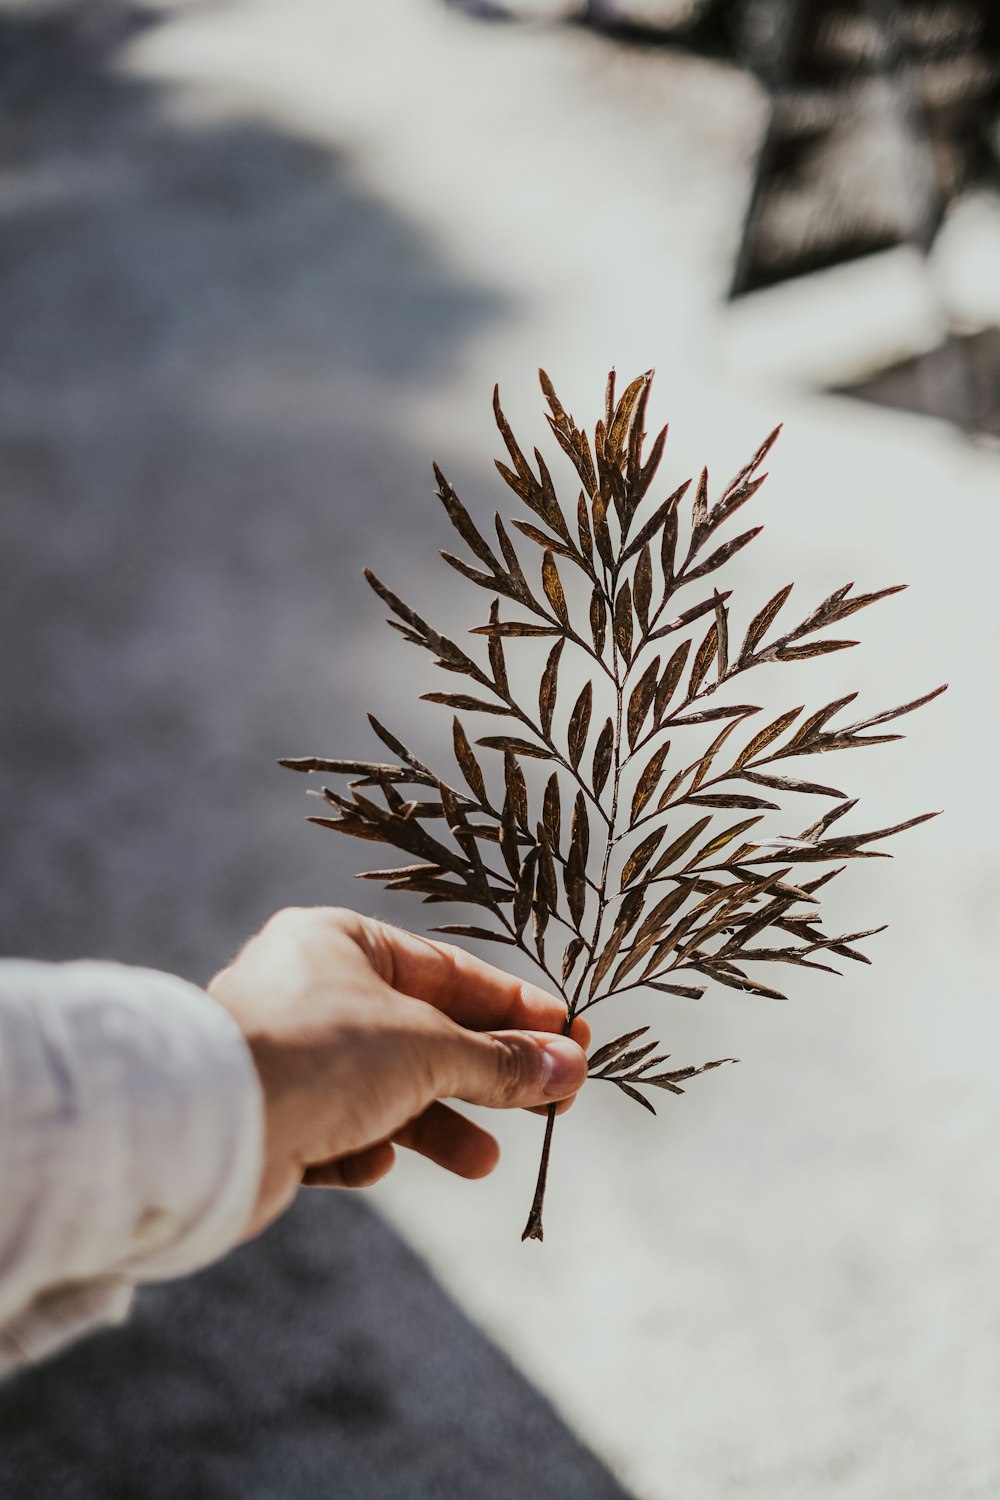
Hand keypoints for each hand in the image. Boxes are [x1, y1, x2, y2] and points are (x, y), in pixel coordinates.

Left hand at [208, 907, 589, 1237]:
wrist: (208, 1130)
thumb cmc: (319, 1054)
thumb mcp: (428, 1050)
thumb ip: (498, 1061)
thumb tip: (569, 1066)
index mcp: (339, 943)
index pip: (448, 972)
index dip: (515, 1009)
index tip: (572, 1040)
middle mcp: (310, 991)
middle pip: (422, 1033)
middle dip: (485, 1073)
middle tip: (553, 1101)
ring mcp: (290, 1055)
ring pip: (385, 1089)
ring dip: (436, 1126)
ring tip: (484, 1161)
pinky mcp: (273, 1117)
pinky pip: (338, 1130)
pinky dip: (363, 1149)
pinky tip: (372, 1164)